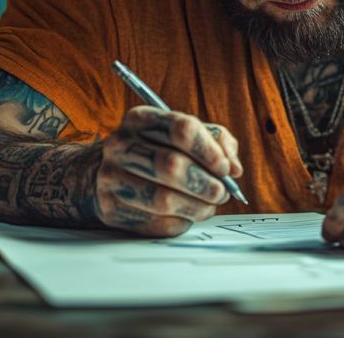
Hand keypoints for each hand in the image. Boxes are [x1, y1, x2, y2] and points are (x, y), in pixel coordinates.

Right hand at [93, 106, 242, 236]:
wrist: (108, 173)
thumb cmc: (157, 151)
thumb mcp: (185, 134)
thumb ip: (217, 142)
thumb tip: (234, 168)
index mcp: (141, 119)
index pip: (182, 129)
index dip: (210, 151)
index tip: (225, 168)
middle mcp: (120, 146)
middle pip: (171, 166)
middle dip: (206, 184)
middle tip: (222, 192)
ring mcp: (111, 178)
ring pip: (164, 200)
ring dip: (197, 207)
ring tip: (208, 206)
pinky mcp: (111, 209)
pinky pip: (155, 223)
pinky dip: (180, 222)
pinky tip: (184, 215)